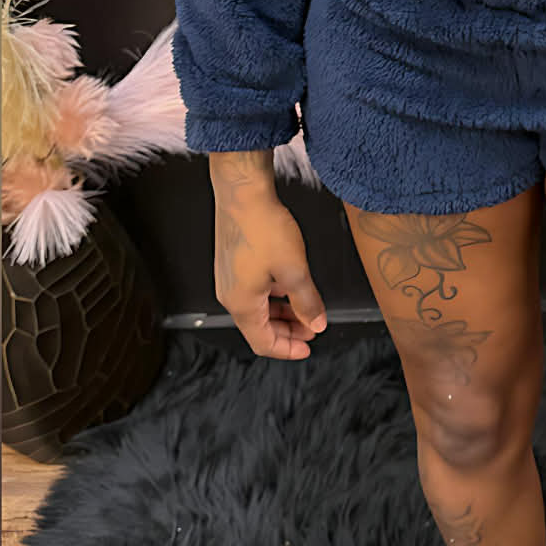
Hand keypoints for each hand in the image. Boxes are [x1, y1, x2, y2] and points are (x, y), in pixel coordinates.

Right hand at [210, 154, 326, 359]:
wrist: (242, 195)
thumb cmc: (264, 229)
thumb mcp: (294, 270)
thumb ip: (307, 301)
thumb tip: (316, 324)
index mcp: (241, 304)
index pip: (263, 342)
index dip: (287, 349)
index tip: (308, 348)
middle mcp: (230, 296)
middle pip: (259, 328)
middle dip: (288, 331)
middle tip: (313, 328)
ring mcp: (229, 280)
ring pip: (258, 309)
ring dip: (282, 313)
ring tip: (307, 310)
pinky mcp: (232, 265)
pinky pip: (254, 292)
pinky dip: (274, 297)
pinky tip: (291, 288)